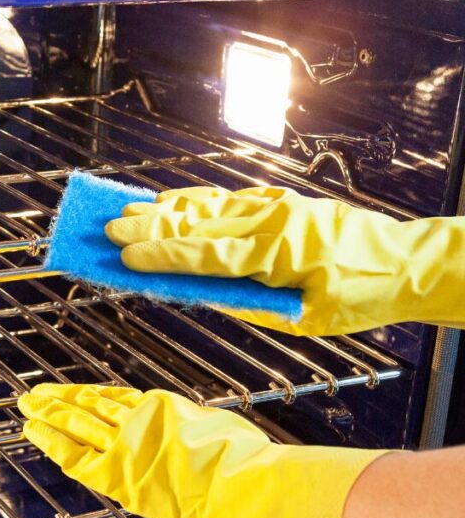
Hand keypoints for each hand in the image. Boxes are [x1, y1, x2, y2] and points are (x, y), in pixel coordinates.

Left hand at [18, 383, 387, 517]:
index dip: (91, 395)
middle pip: (89, 406)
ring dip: (47, 414)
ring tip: (25, 407)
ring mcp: (125, 446)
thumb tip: (199, 436)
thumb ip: (198, 431)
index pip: (117, 399)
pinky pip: (75, 455)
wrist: (241, 482)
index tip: (76, 393)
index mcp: (164, 409)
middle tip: (34, 394)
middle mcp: (139, 422)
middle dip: (59, 401)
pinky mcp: (116, 474)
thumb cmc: (245, 462)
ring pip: (76, 423)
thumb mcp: (220, 430)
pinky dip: (51, 442)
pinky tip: (33, 433)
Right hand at [104, 186, 464, 335]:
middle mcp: (272, 220)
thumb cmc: (360, 295)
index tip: (125, 259)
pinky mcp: (281, 201)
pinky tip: (171, 203)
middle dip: (150, 227)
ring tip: (128, 211)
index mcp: (277, 251)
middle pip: (197, 222)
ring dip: (165, 209)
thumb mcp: (301, 317)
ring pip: (209, 205)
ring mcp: (276, 205)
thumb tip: (202, 294)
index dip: (161, 257)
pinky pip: (228, 199)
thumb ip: (248, 304)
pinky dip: (195, 202)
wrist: (407, 262)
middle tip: (110, 229)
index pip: (204, 255)